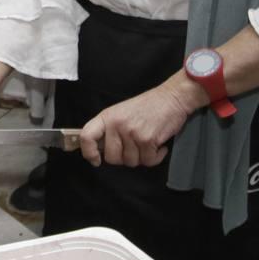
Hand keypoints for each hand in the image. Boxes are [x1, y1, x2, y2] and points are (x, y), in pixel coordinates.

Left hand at [80, 82, 194, 167]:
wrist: (172, 97)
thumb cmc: (147, 106)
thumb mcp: (121, 112)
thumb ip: (109, 129)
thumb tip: (99, 150)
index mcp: (107, 117)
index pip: (86, 137)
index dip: (88, 152)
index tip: (95, 159)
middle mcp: (117, 125)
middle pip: (112, 158)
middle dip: (124, 157)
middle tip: (134, 147)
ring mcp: (132, 132)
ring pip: (131, 162)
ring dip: (142, 157)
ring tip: (147, 142)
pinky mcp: (148, 140)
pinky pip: (148, 161)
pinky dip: (156, 157)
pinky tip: (158, 145)